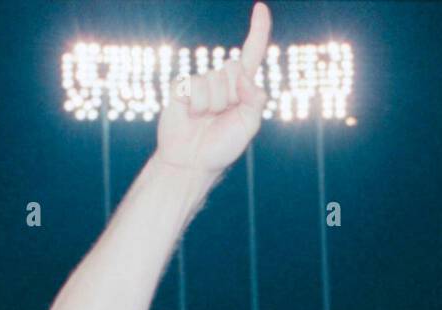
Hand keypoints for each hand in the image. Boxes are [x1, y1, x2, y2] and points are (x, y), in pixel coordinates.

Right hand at [155, 2, 270, 174]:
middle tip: (221, 116)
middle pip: (234, 68)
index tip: (260, 7)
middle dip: (232, 94)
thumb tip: (243, 75)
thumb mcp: (249, 126)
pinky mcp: (182, 88)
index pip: (251, 54)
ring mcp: (201, 83)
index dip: (258, 31)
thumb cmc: (221, 146)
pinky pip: (196, 87)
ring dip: (213, 105)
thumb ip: (255, 100)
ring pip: (215, 80)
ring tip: (205, 120)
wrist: (192, 162)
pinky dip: (197, 105)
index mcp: (241, 88)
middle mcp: (222, 82)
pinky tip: (191, 116)